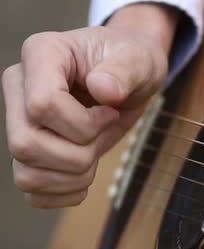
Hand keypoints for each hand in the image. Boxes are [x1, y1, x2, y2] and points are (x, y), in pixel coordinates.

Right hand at [2, 4, 177, 207]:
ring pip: (26, 174)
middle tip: (103, 135)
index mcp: (40, 55)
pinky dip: (64, 194)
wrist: (130, 75)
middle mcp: (20, 88)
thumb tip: (103, 88)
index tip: (110, 113)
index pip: (42, 106)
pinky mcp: (32, 149)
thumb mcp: (138, 59)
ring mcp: (20, 122)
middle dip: (78, 154)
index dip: (83, 123)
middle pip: (25, 145)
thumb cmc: (131, 60)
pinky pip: (33, 191)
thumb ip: (125, 70)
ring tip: (95, 154)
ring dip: (73, 177)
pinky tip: (86, 175)